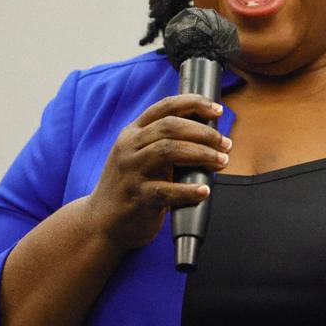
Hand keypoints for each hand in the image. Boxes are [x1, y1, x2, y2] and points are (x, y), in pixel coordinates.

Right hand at [89, 94, 229, 250]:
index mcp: (132, 132)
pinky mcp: (137, 197)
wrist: (100, 222)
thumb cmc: (131, 186)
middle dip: (204, 132)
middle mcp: (129, 147)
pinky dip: (188, 191)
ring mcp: (131, 171)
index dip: (194, 103)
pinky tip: (203, 191)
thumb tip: (207, 132)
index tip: (217, 109)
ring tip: (221, 162)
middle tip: (225, 144)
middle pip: (170, 127)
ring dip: (201, 154)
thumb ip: (164, 142)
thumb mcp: (140, 155)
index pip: (165, 107)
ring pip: (168, 151)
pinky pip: (166, 191)